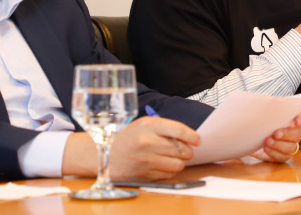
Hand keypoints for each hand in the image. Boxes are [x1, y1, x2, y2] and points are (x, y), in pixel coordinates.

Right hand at [62, 116, 198, 180]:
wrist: (103, 155)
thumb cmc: (127, 138)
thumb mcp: (143, 125)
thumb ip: (165, 128)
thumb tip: (189, 137)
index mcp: (148, 125)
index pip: (179, 130)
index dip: (192, 136)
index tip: (197, 140)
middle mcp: (147, 142)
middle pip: (182, 149)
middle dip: (187, 150)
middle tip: (184, 150)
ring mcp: (146, 160)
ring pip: (178, 164)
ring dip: (180, 162)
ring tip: (173, 157)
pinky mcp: (145, 174)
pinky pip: (169, 174)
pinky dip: (170, 171)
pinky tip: (163, 165)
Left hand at [251, 109, 300, 162]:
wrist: (252, 134)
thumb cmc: (261, 120)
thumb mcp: (264, 112)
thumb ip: (269, 109)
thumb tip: (263, 104)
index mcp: (294, 118)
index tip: (295, 120)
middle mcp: (295, 132)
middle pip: (298, 134)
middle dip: (287, 134)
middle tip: (276, 133)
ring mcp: (290, 144)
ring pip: (291, 147)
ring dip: (279, 145)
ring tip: (267, 141)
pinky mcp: (283, 155)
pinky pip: (283, 157)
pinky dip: (274, 153)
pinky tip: (266, 148)